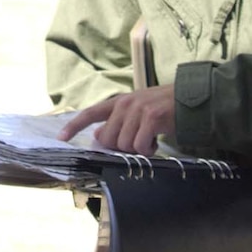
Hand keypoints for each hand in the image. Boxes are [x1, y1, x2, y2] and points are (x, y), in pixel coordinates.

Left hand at [57, 85, 174, 155]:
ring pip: (124, 145)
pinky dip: (149, 150)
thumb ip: (117, 122)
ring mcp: (138, 110)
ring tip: (150, 138)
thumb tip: (98, 136)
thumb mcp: (136, 111)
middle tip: (137, 141)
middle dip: (120, 147)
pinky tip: (156, 141)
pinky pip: (140, 146)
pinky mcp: (151, 118)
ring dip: (138, 149)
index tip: (61, 138)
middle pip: (107, 139)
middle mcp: (125, 104)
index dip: (74, 126)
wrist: (190, 101)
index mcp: (118, 102)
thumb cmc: (163, 109)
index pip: (90, 113)